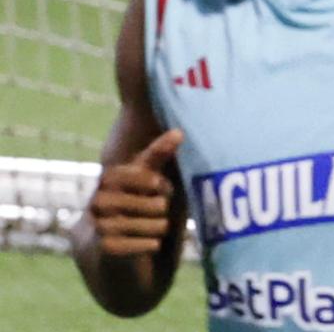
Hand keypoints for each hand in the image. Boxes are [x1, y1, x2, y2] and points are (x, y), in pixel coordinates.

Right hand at [86, 130, 183, 256]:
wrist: (121, 260)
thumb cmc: (142, 213)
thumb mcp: (150, 184)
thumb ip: (158, 157)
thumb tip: (178, 131)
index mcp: (108, 181)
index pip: (130, 173)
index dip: (150, 181)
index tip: (161, 187)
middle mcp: (97, 202)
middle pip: (146, 201)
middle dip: (160, 207)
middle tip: (160, 213)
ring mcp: (97, 226)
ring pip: (145, 223)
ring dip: (159, 227)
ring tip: (158, 228)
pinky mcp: (102, 250)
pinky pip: (137, 244)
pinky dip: (150, 244)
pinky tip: (152, 245)